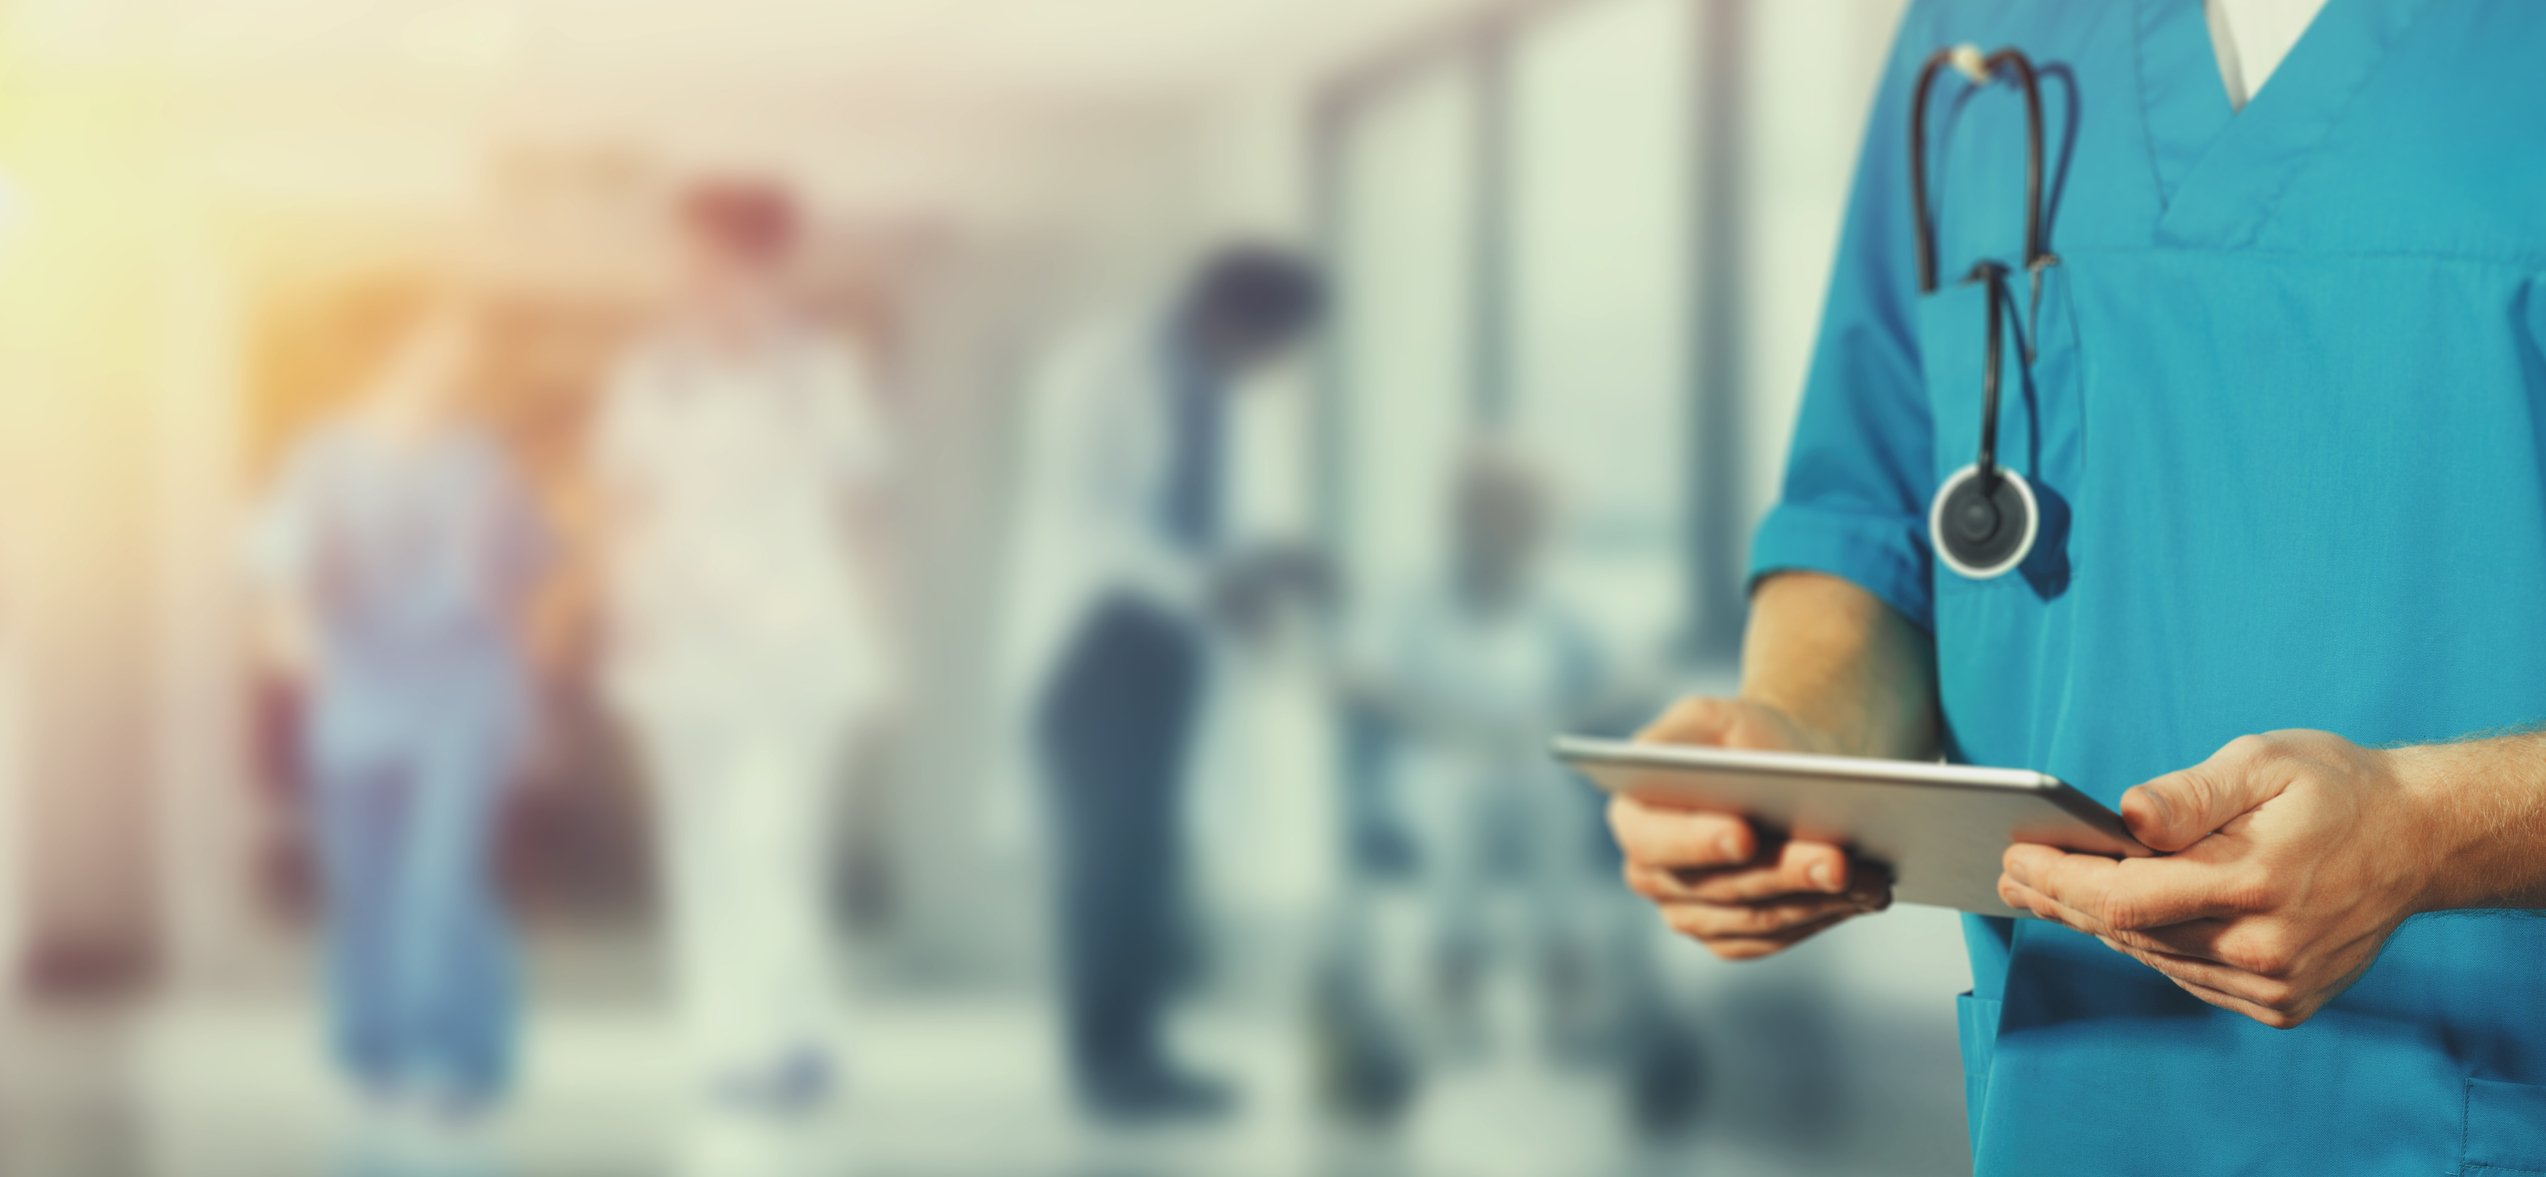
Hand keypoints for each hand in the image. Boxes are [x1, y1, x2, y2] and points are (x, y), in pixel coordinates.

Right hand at [1611, 697, 1893, 959]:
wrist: (1785, 778)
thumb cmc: (1746, 739)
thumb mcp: (1712, 716)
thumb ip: (1685, 731)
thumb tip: (1677, 767)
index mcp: (1633, 817)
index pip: (1656, 841)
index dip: (1698, 842)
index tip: (1745, 834)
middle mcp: (1651, 876)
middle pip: (1719, 888)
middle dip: (1784, 873)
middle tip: (1838, 860)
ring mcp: (1688, 915)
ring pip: (1757, 919)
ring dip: (1817, 900)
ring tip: (1870, 878)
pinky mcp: (1732, 938)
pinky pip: (1779, 937)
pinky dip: (1824, 916)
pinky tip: (1866, 896)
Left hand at [1997, 730, 2438, 1028]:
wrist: (2421, 841)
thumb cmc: (2336, 789)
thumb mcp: (2264, 762)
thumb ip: (2188, 794)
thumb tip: (2123, 816)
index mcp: (2256, 882)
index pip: (2122, 896)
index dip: (2057, 881)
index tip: (2013, 856)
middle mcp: (2264, 947)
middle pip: (2128, 931)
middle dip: (2062, 899)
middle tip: (2012, 874)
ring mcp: (2274, 985)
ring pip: (2155, 957)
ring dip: (2099, 924)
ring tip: (2045, 893)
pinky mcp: (2283, 1004)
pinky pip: (2191, 976)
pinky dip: (2152, 945)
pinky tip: (2118, 919)